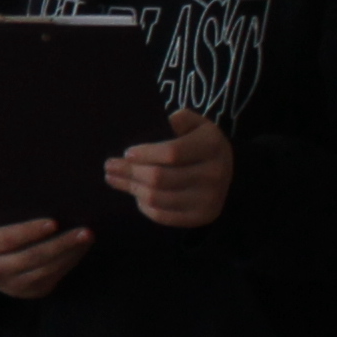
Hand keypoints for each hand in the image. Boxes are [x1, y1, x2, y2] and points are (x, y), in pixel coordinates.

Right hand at [0, 216, 91, 299]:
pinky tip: (81, 248)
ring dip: (70, 253)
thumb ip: (9, 215)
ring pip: (46, 269)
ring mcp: (12, 285)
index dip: (30, 231)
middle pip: (32, 256)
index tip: (54, 222)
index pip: (8, 238)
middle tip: (84, 230)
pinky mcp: (30, 292)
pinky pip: (54, 277)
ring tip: (87, 237)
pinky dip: (70, 261)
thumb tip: (46, 199)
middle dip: (61, 243)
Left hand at [108, 111, 234, 230]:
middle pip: (160, 178)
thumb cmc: (200, 143)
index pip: (172, 153)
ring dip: (131, 188)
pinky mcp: (201, 217)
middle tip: (109, 166)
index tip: (127, 153)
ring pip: (157, 198)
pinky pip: (163, 215)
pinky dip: (143, 206)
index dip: (146, 153)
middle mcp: (215, 174)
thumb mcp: (196, 124)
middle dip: (130, 172)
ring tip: (115, 179)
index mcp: (212, 146)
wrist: (227, 172)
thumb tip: (166, 120)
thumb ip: (181, 119)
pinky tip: (135, 194)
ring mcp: (209, 199)